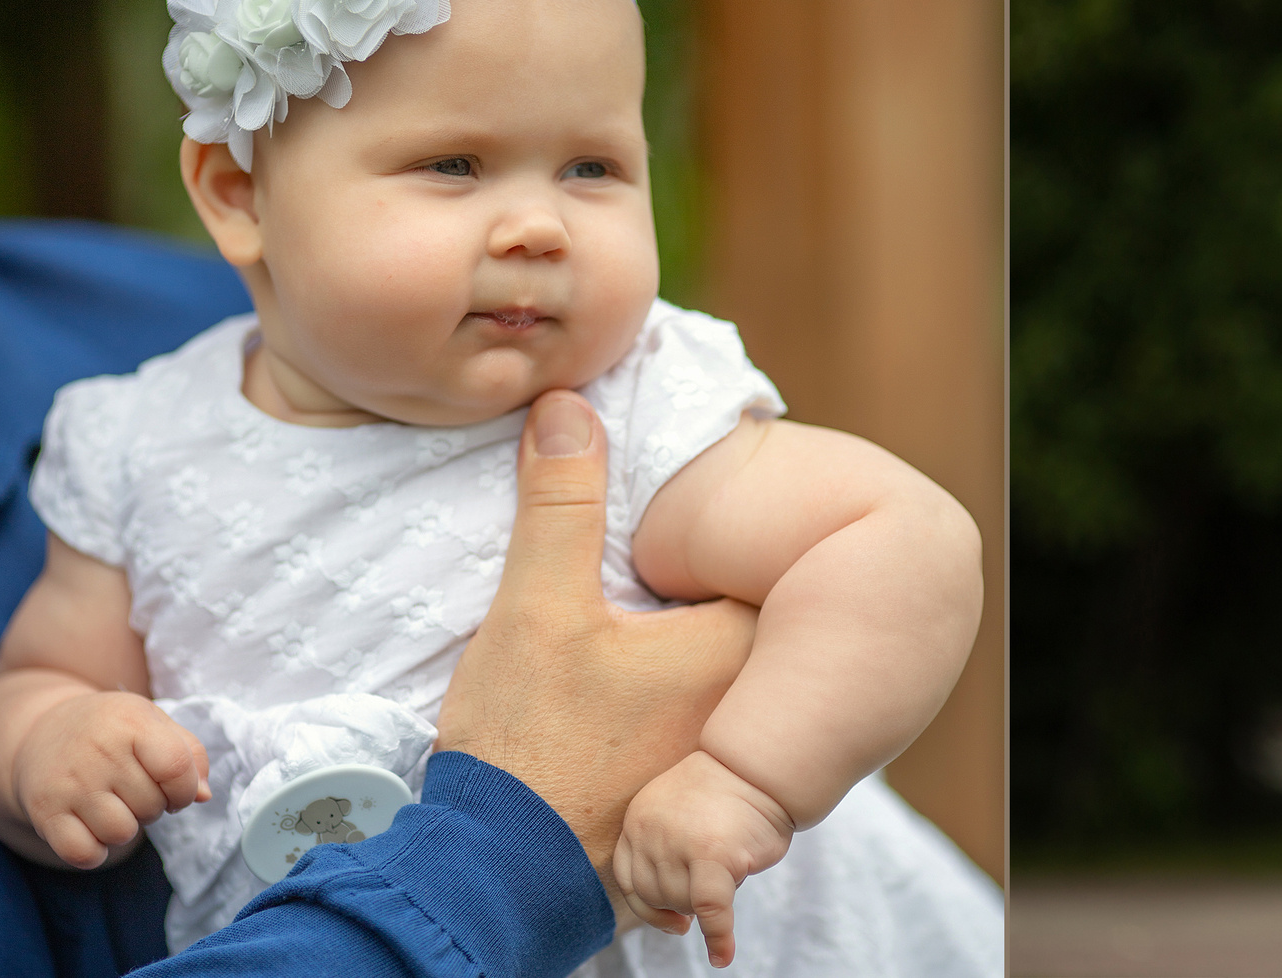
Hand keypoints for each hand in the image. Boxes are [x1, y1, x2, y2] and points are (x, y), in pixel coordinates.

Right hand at [12, 691, 209, 869]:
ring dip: (125, 829)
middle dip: (153, 807)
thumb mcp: (153, 723)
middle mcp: (98, 752)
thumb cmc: (112, 730)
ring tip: (115, 807)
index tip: (175, 792)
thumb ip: (190, 754)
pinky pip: (82, 853)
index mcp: (132, 723)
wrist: (44, 729)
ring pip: (121, 833)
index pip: (176, 768)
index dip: (185, 790)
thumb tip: (203, 795)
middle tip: (134, 792)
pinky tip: (93, 830)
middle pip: (151, 805)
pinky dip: (94, 852)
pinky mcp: (44, 811)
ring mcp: (68, 783)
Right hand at [436, 391, 758, 926]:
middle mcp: (750, 703)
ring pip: (742, 673)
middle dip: (738, 582)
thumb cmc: (530, 746)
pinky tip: (654, 685)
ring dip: (715, 644)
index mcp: (732, 648)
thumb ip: (560, 506)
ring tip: (673, 615)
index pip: (777, 563)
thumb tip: (567, 406)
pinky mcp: (697, 791)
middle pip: (764, 615)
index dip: (759, 529)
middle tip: (722, 537)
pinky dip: (700, 698)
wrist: (504, 875)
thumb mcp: (535, 610)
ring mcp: (726, 753)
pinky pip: (720, 723)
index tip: (750, 493)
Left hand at [614, 749, 795, 967]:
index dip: (650, 907)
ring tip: (733, 865)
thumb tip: (669, 911)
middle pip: (659, 896)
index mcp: (637, 819)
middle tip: (715, 884)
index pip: (629, 880)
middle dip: (687, 900)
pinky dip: (718, 937)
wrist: (760, 766)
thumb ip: (661, 848)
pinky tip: (722, 956)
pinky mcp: (714, 856)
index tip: (674, 921)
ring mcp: (680, 843)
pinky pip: (711, 910)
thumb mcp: (675, 812)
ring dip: (711, 898)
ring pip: (686, 903)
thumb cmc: (726, 795)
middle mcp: (651, 831)